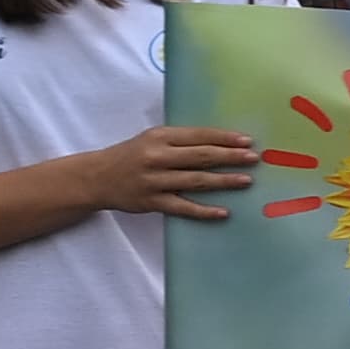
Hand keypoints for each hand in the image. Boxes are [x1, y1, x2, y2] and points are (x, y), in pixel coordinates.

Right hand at [79, 125, 255, 221]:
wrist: (96, 177)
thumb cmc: (132, 155)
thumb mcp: (152, 139)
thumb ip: (181, 140)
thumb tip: (221, 142)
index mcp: (159, 137)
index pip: (198, 136)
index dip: (224, 138)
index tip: (247, 141)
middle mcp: (157, 157)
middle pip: (200, 157)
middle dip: (230, 157)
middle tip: (254, 159)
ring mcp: (154, 181)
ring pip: (195, 181)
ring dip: (223, 181)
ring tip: (247, 181)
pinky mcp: (151, 202)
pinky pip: (182, 207)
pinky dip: (204, 211)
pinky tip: (223, 212)